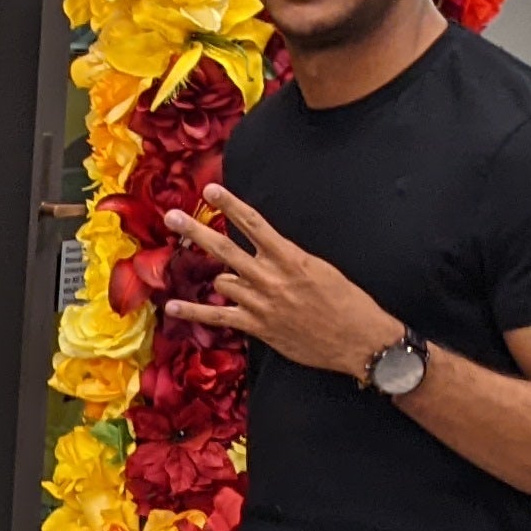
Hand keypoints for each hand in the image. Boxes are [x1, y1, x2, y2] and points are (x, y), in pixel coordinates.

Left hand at [165, 185, 404, 378]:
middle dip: (196, 231)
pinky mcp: (257, 326)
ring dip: (225, 279)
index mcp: (290, 258)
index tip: (211, 191)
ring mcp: (261, 302)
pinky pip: (217, 316)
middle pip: (224, 248)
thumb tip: (264, 251)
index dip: (231, 205)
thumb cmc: (346, 302)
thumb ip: (288, 259)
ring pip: (223, 280)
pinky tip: (172, 306)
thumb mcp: (320, 269)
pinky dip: (193, 311)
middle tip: (172, 216)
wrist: (359, 339)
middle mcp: (271, 277)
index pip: (255, 224)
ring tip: (239, 283)